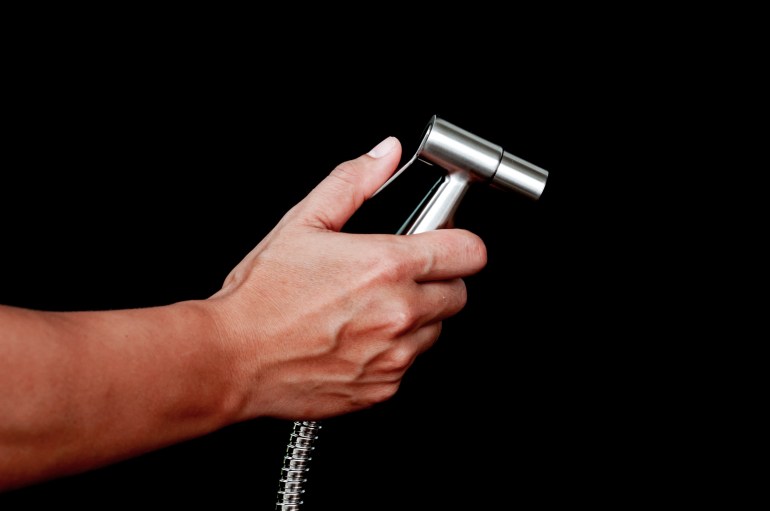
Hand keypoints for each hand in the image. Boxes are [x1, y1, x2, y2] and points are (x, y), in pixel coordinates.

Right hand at [209, 136, 486, 419]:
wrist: (232, 359)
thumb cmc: (262, 297)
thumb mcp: (303, 222)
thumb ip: (353, 183)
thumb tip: (384, 154)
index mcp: (386, 265)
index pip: (469, 252)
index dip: (460, 243)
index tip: (447, 243)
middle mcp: (398, 312)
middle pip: (459, 293)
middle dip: (438, 281)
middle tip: (399, 277)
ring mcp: (394, 355)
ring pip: (436, 331)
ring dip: (416, 318)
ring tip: (370, 310)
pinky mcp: (384, 388)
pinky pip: (409, 365)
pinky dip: (393, 352)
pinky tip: (357, 340)